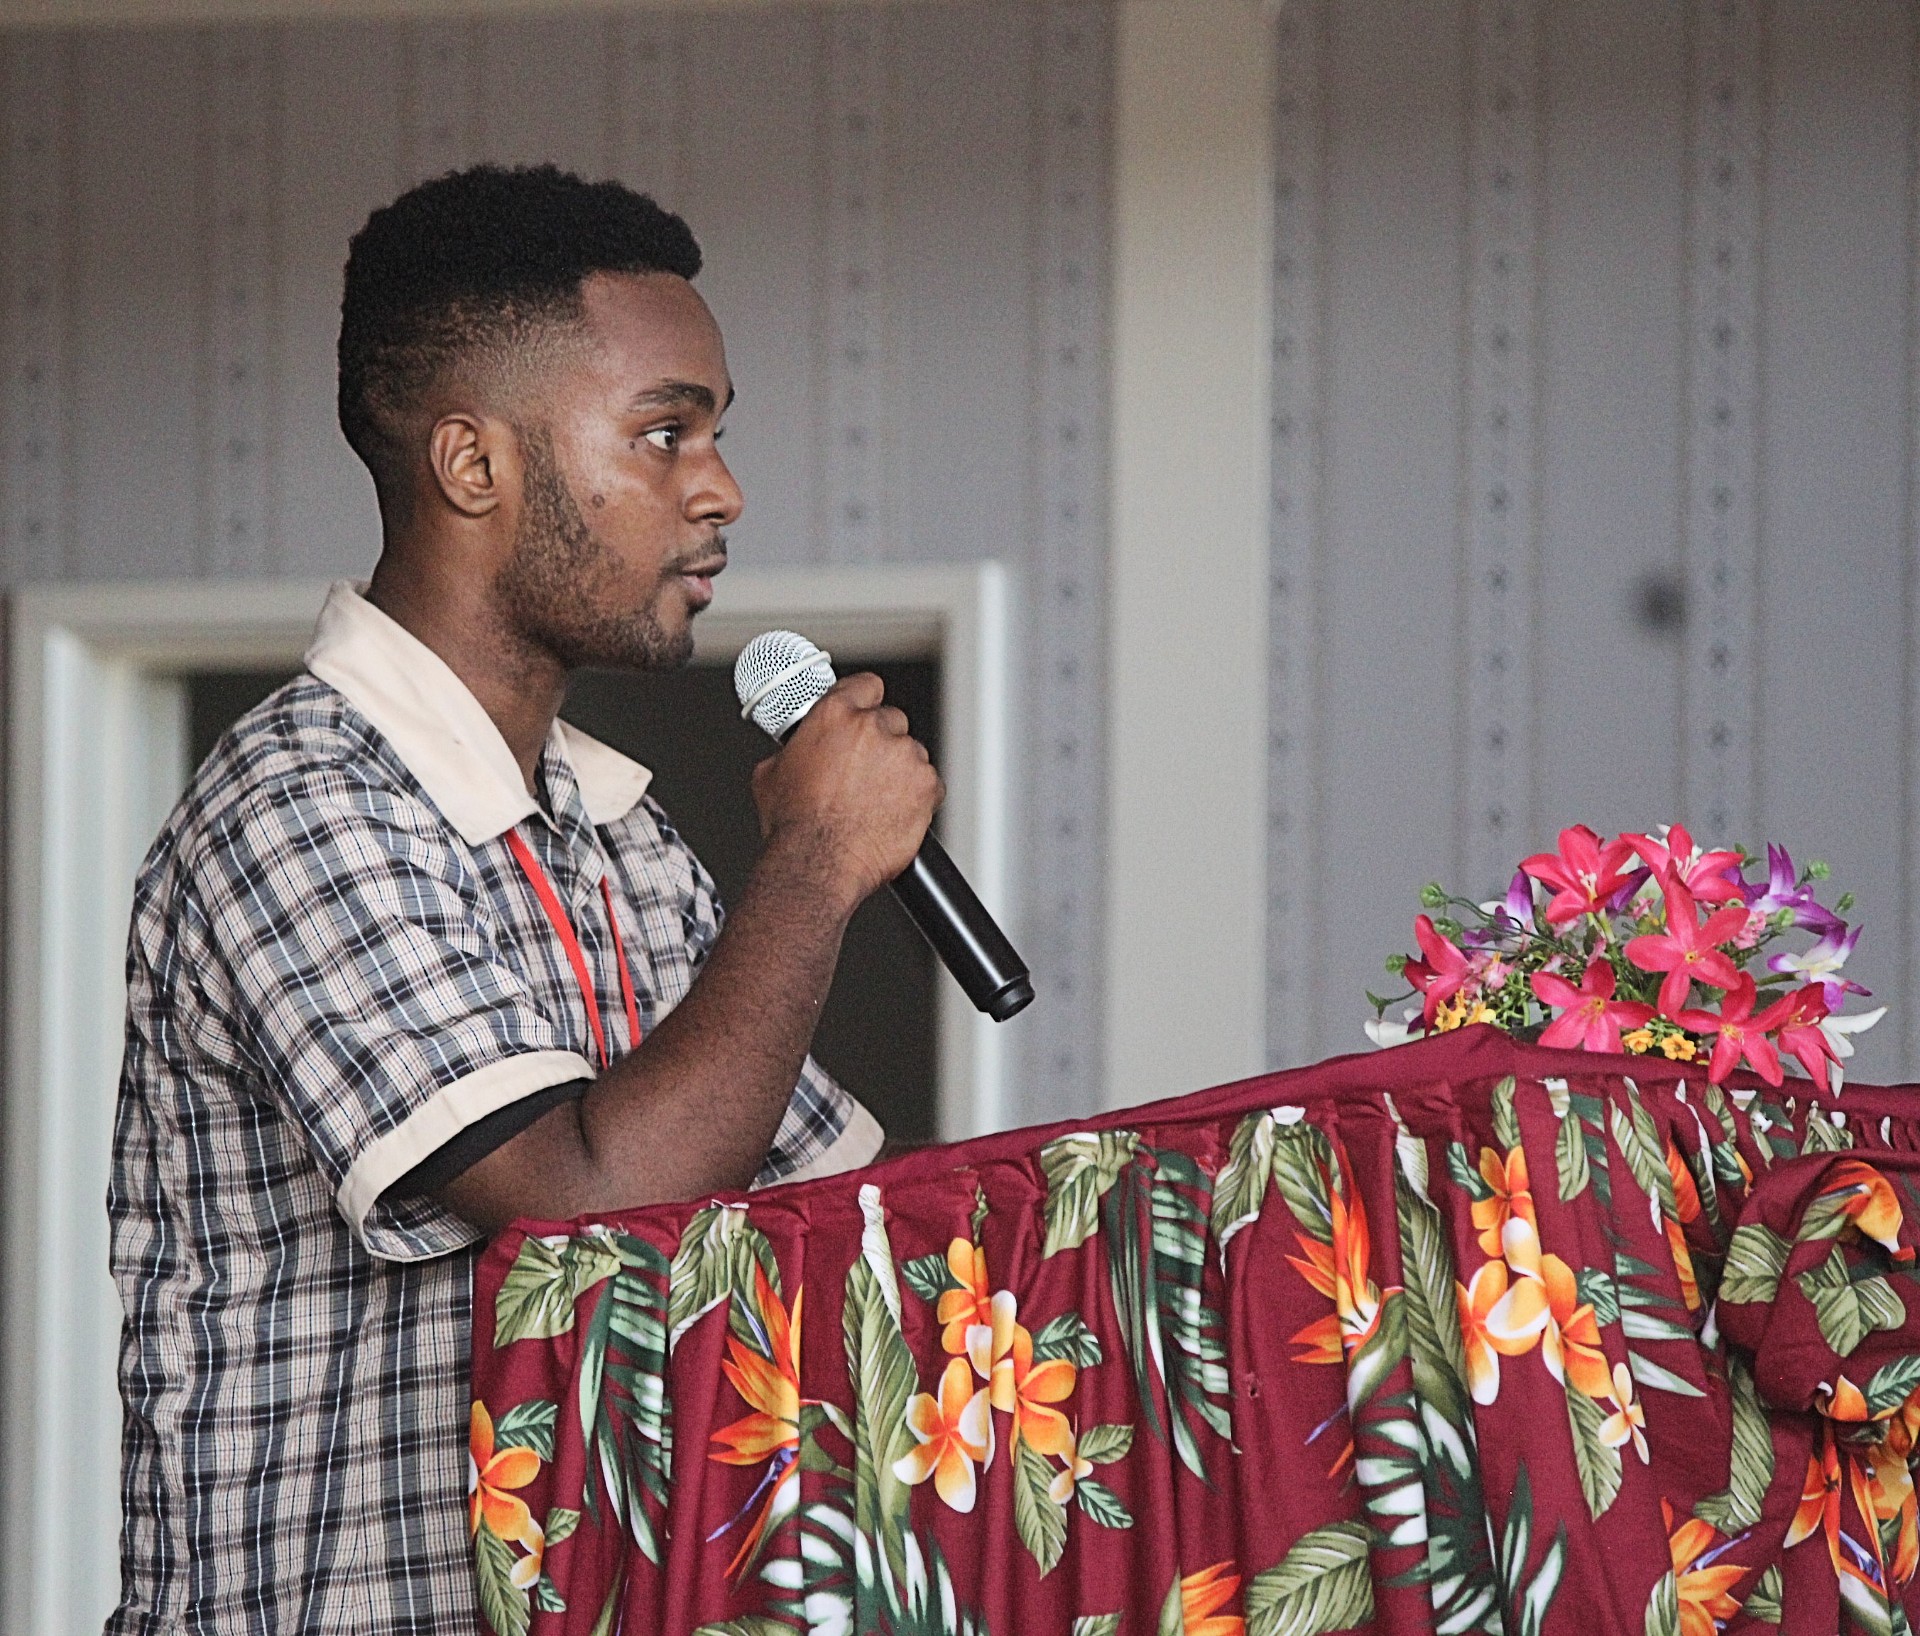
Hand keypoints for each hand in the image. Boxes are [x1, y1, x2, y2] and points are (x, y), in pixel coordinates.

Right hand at [751, 673, 943, 910]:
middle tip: (865, 772)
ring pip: (911, 754)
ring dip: (899, 772)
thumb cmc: (794, 826)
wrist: (818, 863)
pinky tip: (893, 815)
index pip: (866, 686)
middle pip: (891, 721)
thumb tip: (798, 748)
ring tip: (875, 802)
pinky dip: (917, 798)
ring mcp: (904, 755)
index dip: (866, 700)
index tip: (866, 713)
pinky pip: (930, 784)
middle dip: (881, 743)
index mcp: (835, 715)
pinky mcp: (927, 785)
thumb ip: (794, 748)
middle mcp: (873, 728)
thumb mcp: (772, 774)